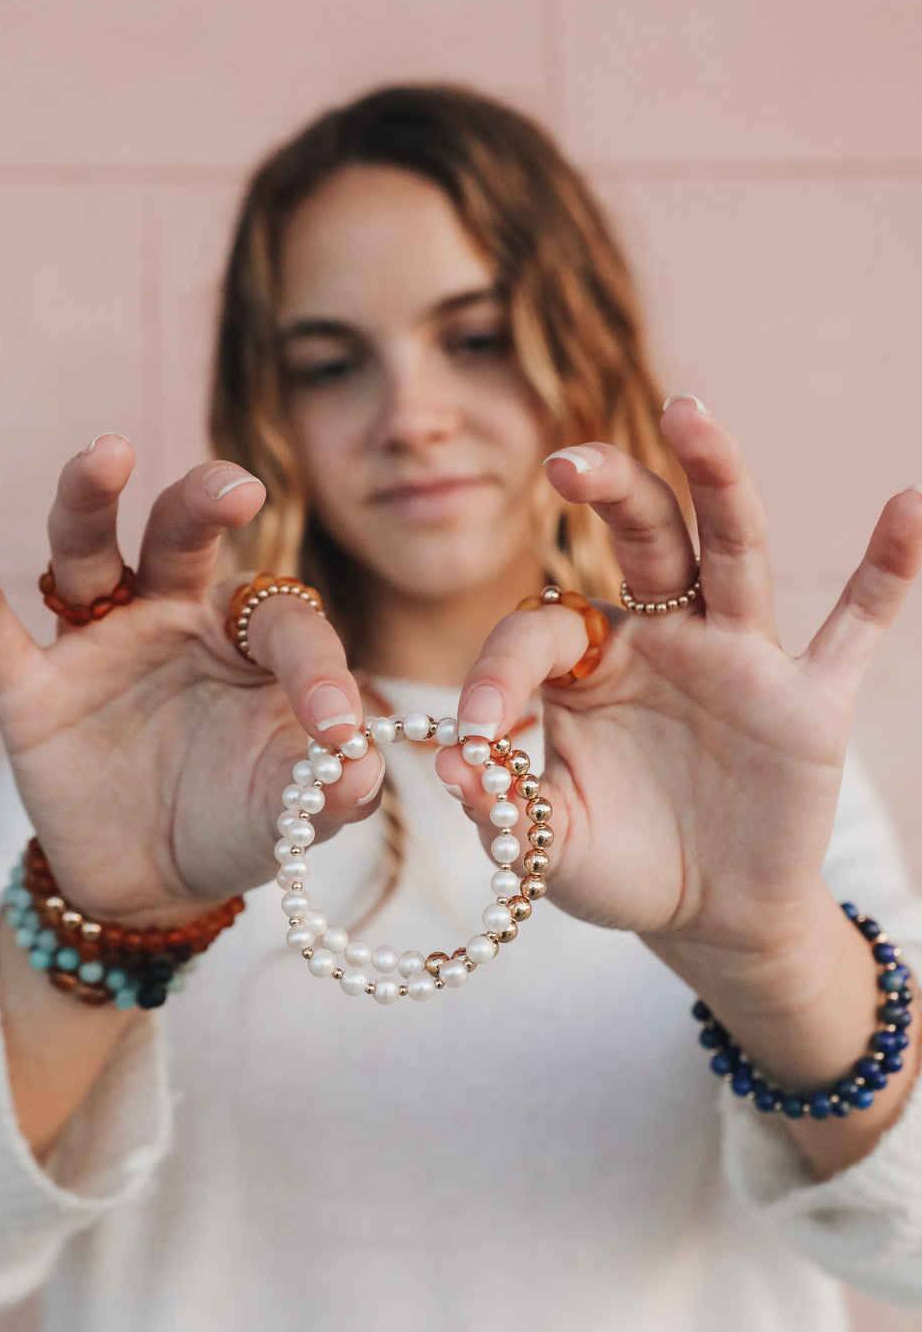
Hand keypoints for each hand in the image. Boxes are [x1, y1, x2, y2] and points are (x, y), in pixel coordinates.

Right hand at [0, 435, 381, 922]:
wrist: (156, 883)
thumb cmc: (237, 821)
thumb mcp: (291, 810)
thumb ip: (329, 786)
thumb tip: (358, 765)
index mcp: (249, 639)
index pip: (285, 623)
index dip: (316, 670)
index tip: (335, 729)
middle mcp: (174, 620)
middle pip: (182, 537)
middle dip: (204, 502)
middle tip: (235, 486)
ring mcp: (100, 646)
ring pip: (89, 552)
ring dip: (90, 500)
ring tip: (108, 453)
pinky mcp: (33, 689)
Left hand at [437, 400, 921, 1008]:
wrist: (710, 916)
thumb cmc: (623, 865)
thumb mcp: (553, 845)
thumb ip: (507, 809)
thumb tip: (454, 768)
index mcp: (592, 664)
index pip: (542, 629)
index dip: (501, 672)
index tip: (476, 732)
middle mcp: (665, 639)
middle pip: (644, 538)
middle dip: (611, 491)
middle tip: (568, 463)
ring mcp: (740, 659)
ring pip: (733, 551)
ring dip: (719, 482)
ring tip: (690, 415)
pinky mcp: (808, 699)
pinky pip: (854, 627)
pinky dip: (887, 572)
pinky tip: (907, 506)